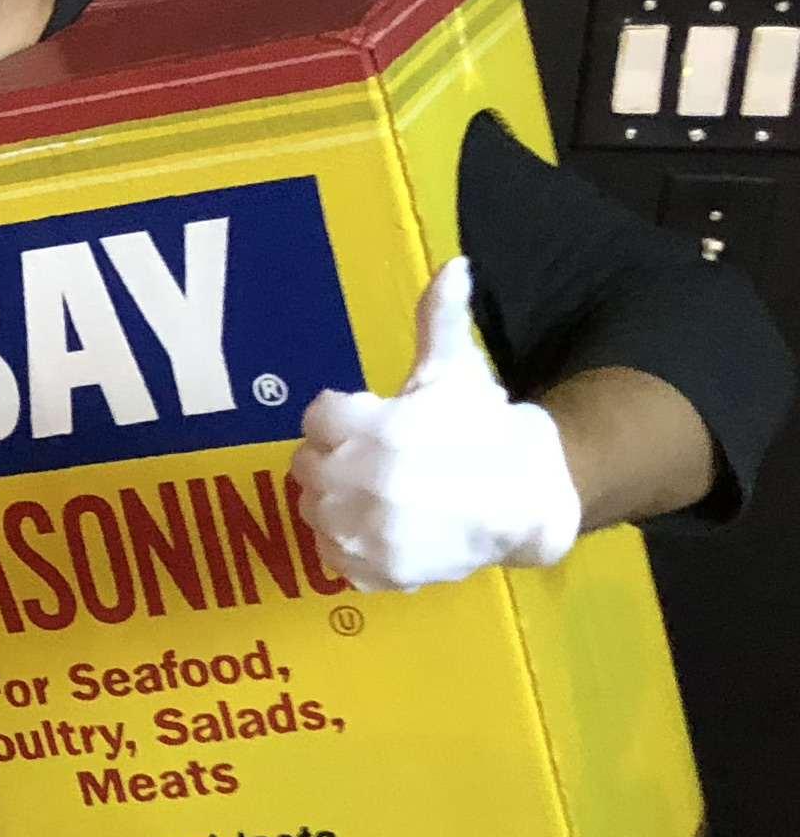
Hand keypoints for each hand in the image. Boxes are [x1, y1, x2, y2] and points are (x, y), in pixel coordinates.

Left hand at [291, 259, 581, 591]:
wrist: (531, 496)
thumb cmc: (484, 426)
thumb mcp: (457, 370)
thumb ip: (440, 319)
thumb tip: (454, 266)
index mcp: (380, 426)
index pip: (317, 416)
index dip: (340, 416)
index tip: (367, 420)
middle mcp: (367, 480)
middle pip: (305, 465)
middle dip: (332, 457)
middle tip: (371, 459)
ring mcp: (369, 531)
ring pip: (313, 512)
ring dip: (334, 501)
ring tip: (376, 494)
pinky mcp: (377, 571)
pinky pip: (331, 558)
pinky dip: (347, 546)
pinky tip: (380, 528)